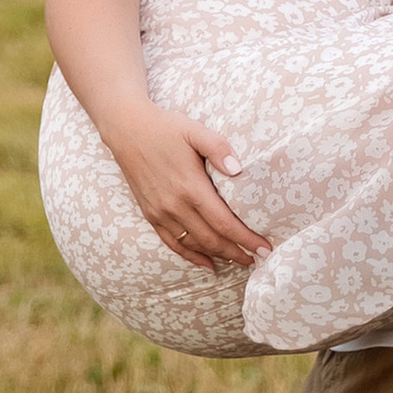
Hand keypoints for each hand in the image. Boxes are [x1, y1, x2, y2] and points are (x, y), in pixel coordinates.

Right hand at [107, 106, 268, 272]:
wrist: (127, 130)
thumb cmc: (165, 129)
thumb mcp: (195, 131)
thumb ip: (219, 148)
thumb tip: (239, 170)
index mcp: (191, 187)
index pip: (225, 223)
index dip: (246, 239)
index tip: (265, 248)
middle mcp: (175, 206)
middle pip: (212, 239)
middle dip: (237, 252)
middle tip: (258, 259)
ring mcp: (161, 213)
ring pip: (194, 244)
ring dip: (218, 255)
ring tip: (239, 260)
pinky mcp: (150, 215)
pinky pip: (173, 243)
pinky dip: (191, 256)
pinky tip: (207, 263)